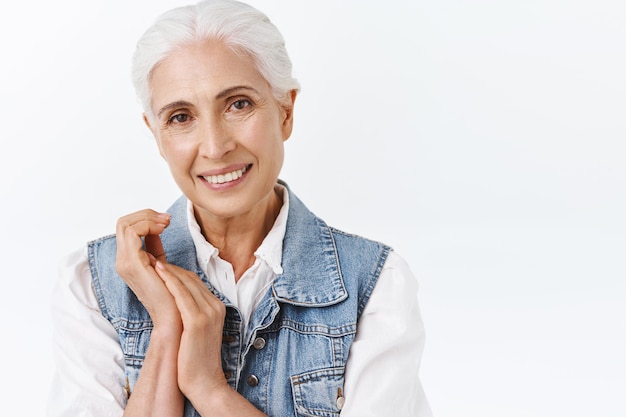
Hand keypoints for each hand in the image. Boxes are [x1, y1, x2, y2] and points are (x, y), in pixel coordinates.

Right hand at [115, 210, 180, 331]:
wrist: (173, 318)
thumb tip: (158, 228)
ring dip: (148, 217)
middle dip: (146, 214)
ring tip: (166, 222)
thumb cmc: (172, 295)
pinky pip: (133, 232)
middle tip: (167, 219)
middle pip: (123, 223)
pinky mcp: (133, 263)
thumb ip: (156, 249)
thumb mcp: (162, 265)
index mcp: (128, 261)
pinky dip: (149, 225)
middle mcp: (122, 261)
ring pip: (125, 224)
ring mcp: (125, 263)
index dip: (146, 219)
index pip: (127, 228)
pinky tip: (164, 229)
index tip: (167, 220)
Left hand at [154, 261, 227, 400]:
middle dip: (171, 268)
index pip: (196, 282)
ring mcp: (208, 313)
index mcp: (217, 307)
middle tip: (153, 258)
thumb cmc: (196, 360)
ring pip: (186, 283)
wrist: (205, 383)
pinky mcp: (197, 321)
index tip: (161, 265)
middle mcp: (216, 307)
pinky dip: (170, 281)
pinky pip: (181, 295)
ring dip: (168, 270)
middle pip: (191, 279)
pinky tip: (158, 272)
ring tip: (152, 261)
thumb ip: (192, 314)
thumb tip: (176, 303)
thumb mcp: (199, 331)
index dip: (177, 272)